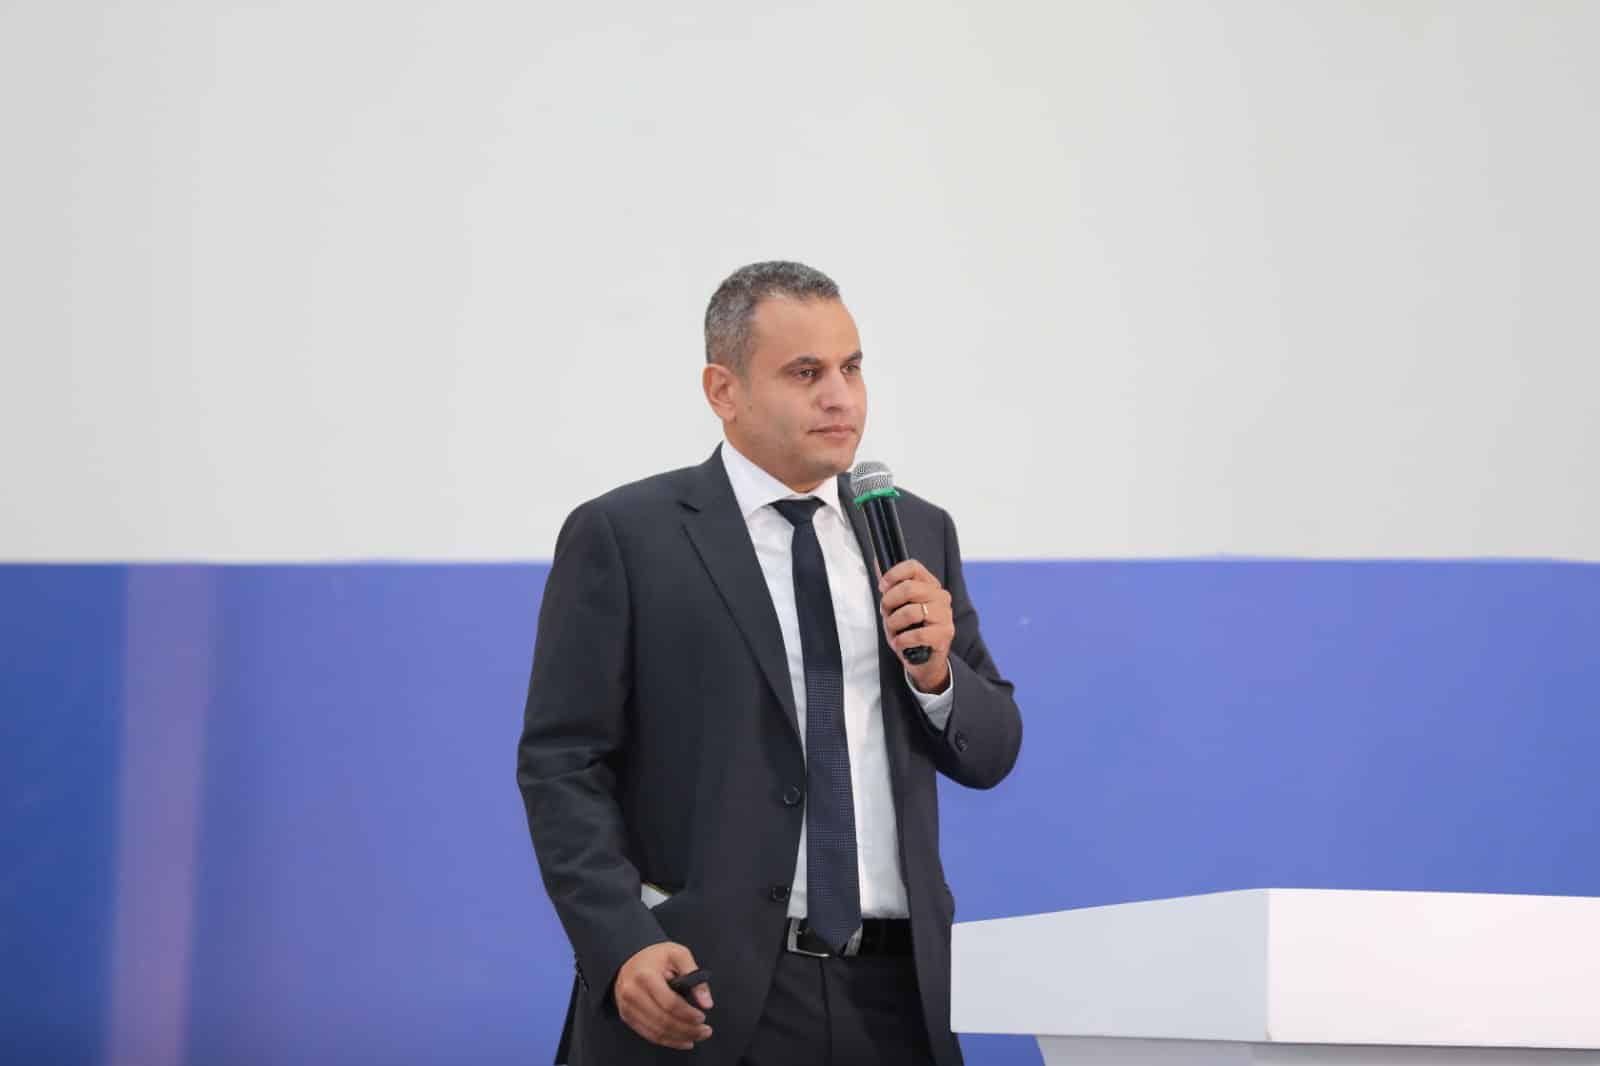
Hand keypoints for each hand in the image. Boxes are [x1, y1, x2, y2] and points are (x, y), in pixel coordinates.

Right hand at [613, 942, 713, 1049]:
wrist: (629, 958)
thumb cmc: (657, 956)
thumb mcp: (678, 955)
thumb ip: (695, 975)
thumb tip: (707, 1004)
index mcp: (645, 976)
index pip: (669, 1003)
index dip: (688, 1014)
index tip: (702, 1017)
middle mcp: (632, 994)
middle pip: (663, 1021)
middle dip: (688, 1030)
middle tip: (706, 1031)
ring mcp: (627, 1007)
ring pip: (657, 1032)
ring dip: (680, 1038)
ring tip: (698, 1036)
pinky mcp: (627, 1017)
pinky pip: (649, 1035)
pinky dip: (668, 1041)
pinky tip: (684, 1041)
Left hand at [878, 559, 953, 692]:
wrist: (925, 661)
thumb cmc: (910, 631)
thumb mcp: (897, 607)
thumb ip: (890, 586)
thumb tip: (878, 561)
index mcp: (930, 585)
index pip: (913, 567)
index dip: (893, 574)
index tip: (882, 587)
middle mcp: (940, 597)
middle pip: (909, 588)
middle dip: (889, 602)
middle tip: (885, 613)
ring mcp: (945, 615)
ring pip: (911, 611)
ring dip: (894, 624)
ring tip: (894, 631)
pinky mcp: (945, 634)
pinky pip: (918, 634)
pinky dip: (903, 640)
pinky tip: (901, 643)